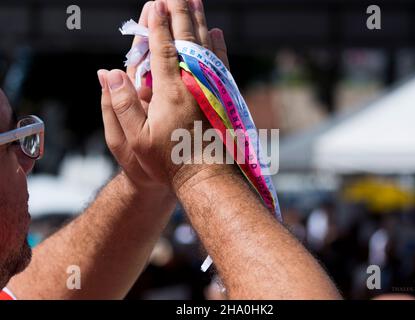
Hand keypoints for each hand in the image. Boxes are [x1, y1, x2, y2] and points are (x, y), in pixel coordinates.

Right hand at [97, 0, 229, 190]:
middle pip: (187, 41)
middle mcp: (193, 85)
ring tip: (196, 1)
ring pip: (207, 47)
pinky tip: (217, 33)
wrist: (206, 177)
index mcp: (169, 92)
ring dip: (200, 22)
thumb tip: (109, 72)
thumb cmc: (167, 161)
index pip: (162, 48)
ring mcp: (211, 90)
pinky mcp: (223, 98)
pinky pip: (222, 64)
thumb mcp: (134, 138)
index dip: (157, 24)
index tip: (156, 3)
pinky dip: (219, 46)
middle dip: (181, 13)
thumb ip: (121, 103)